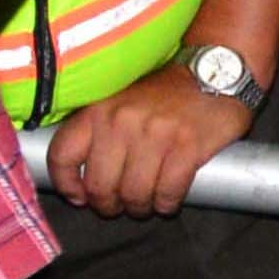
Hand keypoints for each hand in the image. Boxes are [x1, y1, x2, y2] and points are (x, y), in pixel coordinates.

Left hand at [41, 66, 255, 219]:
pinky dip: (166, 204)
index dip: (67, 185)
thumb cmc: (166, 91)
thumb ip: (98, 127)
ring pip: (134, 194)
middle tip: (119, 205)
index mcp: (98, 109)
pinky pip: (168, 192)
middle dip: (108, 205)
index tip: (80, 196)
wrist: (216, 70)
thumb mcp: (120, 99)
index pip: (62, 155)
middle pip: (99, 185)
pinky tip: (168, 201)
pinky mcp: (187, 147)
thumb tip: (80, 174)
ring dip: (140, 208)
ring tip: (146, 204)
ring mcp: (156, 134)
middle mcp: (121, 121)